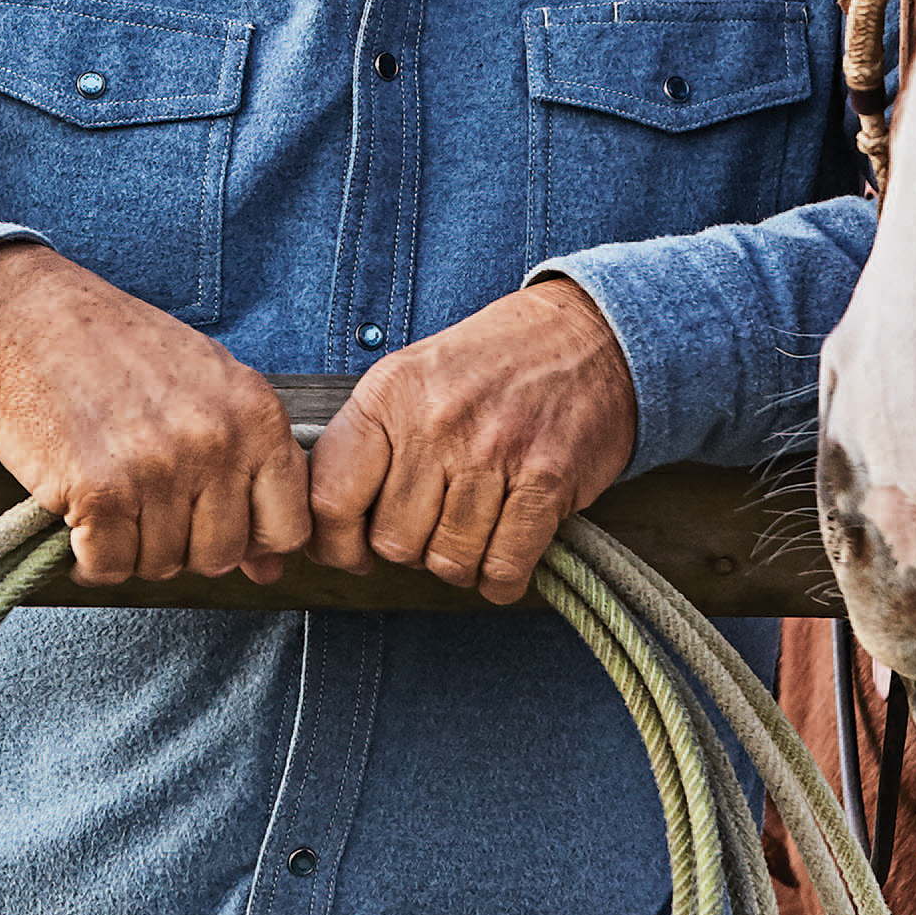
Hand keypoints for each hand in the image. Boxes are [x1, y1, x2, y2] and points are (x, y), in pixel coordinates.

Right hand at [0, 243, 309, 586]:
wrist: (28, 319)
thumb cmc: (117, 349)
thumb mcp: (209, 389)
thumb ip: (251, 470)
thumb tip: (270, 570)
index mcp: (257, 415)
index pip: (288, 528)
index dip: (250, 541)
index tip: (212, 522)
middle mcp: (216, 442)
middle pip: (219, 555)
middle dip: (181, 545)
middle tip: (146, 506)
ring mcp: (158, 468)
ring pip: (161, 565)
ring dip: (130, 547)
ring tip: (110, 499)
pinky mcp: (99, 491)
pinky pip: (107, 566)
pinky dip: (88, 559)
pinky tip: (80, 522)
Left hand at [307, 279, 638, 604]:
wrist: (587, 337)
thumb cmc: (492, 364)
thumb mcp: (412, 376)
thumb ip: (369, 441)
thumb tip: (327, 525)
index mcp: (390, 394)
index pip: (330, 498)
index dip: (334, 544)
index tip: (350, 553)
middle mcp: (436, 421)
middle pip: (393, 541)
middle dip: (408, 550)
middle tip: (430, 529)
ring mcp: (494, 450)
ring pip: (448, 560)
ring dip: (458, 562)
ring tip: (471, 532)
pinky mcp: (547, 478)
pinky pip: (505, 565)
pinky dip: (501, 577)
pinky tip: (503, 555)